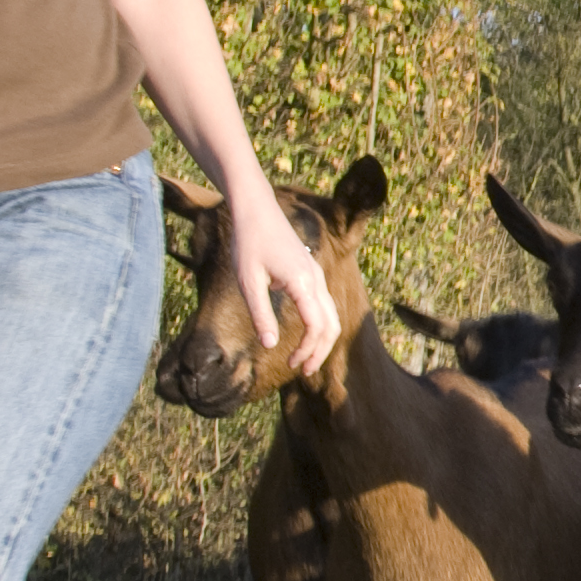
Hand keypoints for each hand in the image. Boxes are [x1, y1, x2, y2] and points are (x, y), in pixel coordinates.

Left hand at [222, 177, 340, 374]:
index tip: (291, 365)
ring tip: (304, 359)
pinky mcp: (310, 271)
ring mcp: (316, 274)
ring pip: (331, 315)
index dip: (307, 350)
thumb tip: (270, 346)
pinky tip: (303, 334)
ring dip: (322, 340)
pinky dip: (320, 325)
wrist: (256, 209)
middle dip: (321, 351)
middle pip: (332, 324)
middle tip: (303, 371)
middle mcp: (316, 279)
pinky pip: (324, 304)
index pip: (317, 326)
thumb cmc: (248, 243)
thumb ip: (260, 314)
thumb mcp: (248, 281)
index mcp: (303, 282)